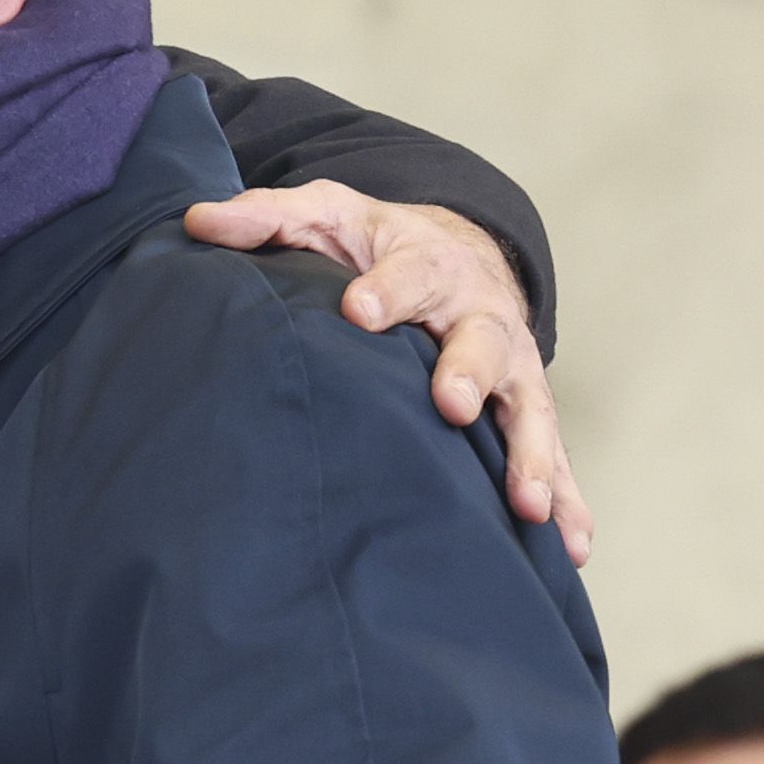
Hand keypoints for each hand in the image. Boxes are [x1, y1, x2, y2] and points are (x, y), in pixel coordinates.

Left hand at [184, 186, 594, 566]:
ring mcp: (511, 368)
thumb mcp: (324, 215)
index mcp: (424, 264)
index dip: (386, 290)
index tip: (359, 309)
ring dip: (532, 457)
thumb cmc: (376, 243)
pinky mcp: (526, 410)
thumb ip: (265, 218)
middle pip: (481, 342)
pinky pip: (554, 458)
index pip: (406, 272)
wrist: (457, 251)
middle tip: (451, 404)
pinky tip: (569, 548)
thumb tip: (195, 222)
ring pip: (529, 410)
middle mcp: (479, 315)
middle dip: (469, 373)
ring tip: (528, 506)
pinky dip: (566, 501)